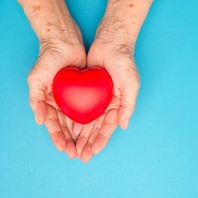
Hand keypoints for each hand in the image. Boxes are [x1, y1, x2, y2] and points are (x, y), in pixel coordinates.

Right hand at [27, 34, 86, 157]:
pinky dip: (91, 122)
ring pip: (78, 122)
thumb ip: (35, 99)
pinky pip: (89, 110)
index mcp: (47, 102)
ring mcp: (73, 98)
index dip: (58, 137)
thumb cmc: (48, 58)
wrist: (64, 40)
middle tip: (78, 155)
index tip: (64, 148)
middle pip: (66, 127)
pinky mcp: (85, 92)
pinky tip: (95, 132)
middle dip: (71, 142)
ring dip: (82, 136)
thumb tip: (39, 121)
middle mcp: (60, 103)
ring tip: (87, 150)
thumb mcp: (36, 78)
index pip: (53, 124)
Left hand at [75, 39, 139, 161]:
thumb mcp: (131, 84)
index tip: (93, 151)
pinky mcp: (84, 90)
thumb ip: (128, 105)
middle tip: (80, 156)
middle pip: (95, 128)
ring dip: (79, 135)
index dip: (101, 140)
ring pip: (85, 121)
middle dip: (88, 142)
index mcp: (118, 105)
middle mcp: (106, 104)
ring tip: (72, 148)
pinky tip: (66, 130)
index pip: (108, 127)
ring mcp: (95, 98)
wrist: (111, 41)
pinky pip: (77, 108)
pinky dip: (72, 119)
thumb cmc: (124, 62)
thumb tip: (123, 125)